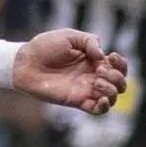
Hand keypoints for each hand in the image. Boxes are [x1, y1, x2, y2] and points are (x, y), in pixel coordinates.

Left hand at [14, 29, 128, 113]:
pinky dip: (104, 106)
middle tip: (100, 70)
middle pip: (119, 83)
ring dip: (112, 91)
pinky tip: (100, 98)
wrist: (25, 62)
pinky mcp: (75, 101)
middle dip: (117, 77)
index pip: (118, 66)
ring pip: (111, 98)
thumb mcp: (70, 36)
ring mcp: (84, 89)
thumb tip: (103, 56)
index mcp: (93, 60)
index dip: (121, 63)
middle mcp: (92, 76)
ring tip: (97, 82)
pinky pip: (96, 110)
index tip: (110, 57)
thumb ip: (90, 41)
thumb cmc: (44, 46)